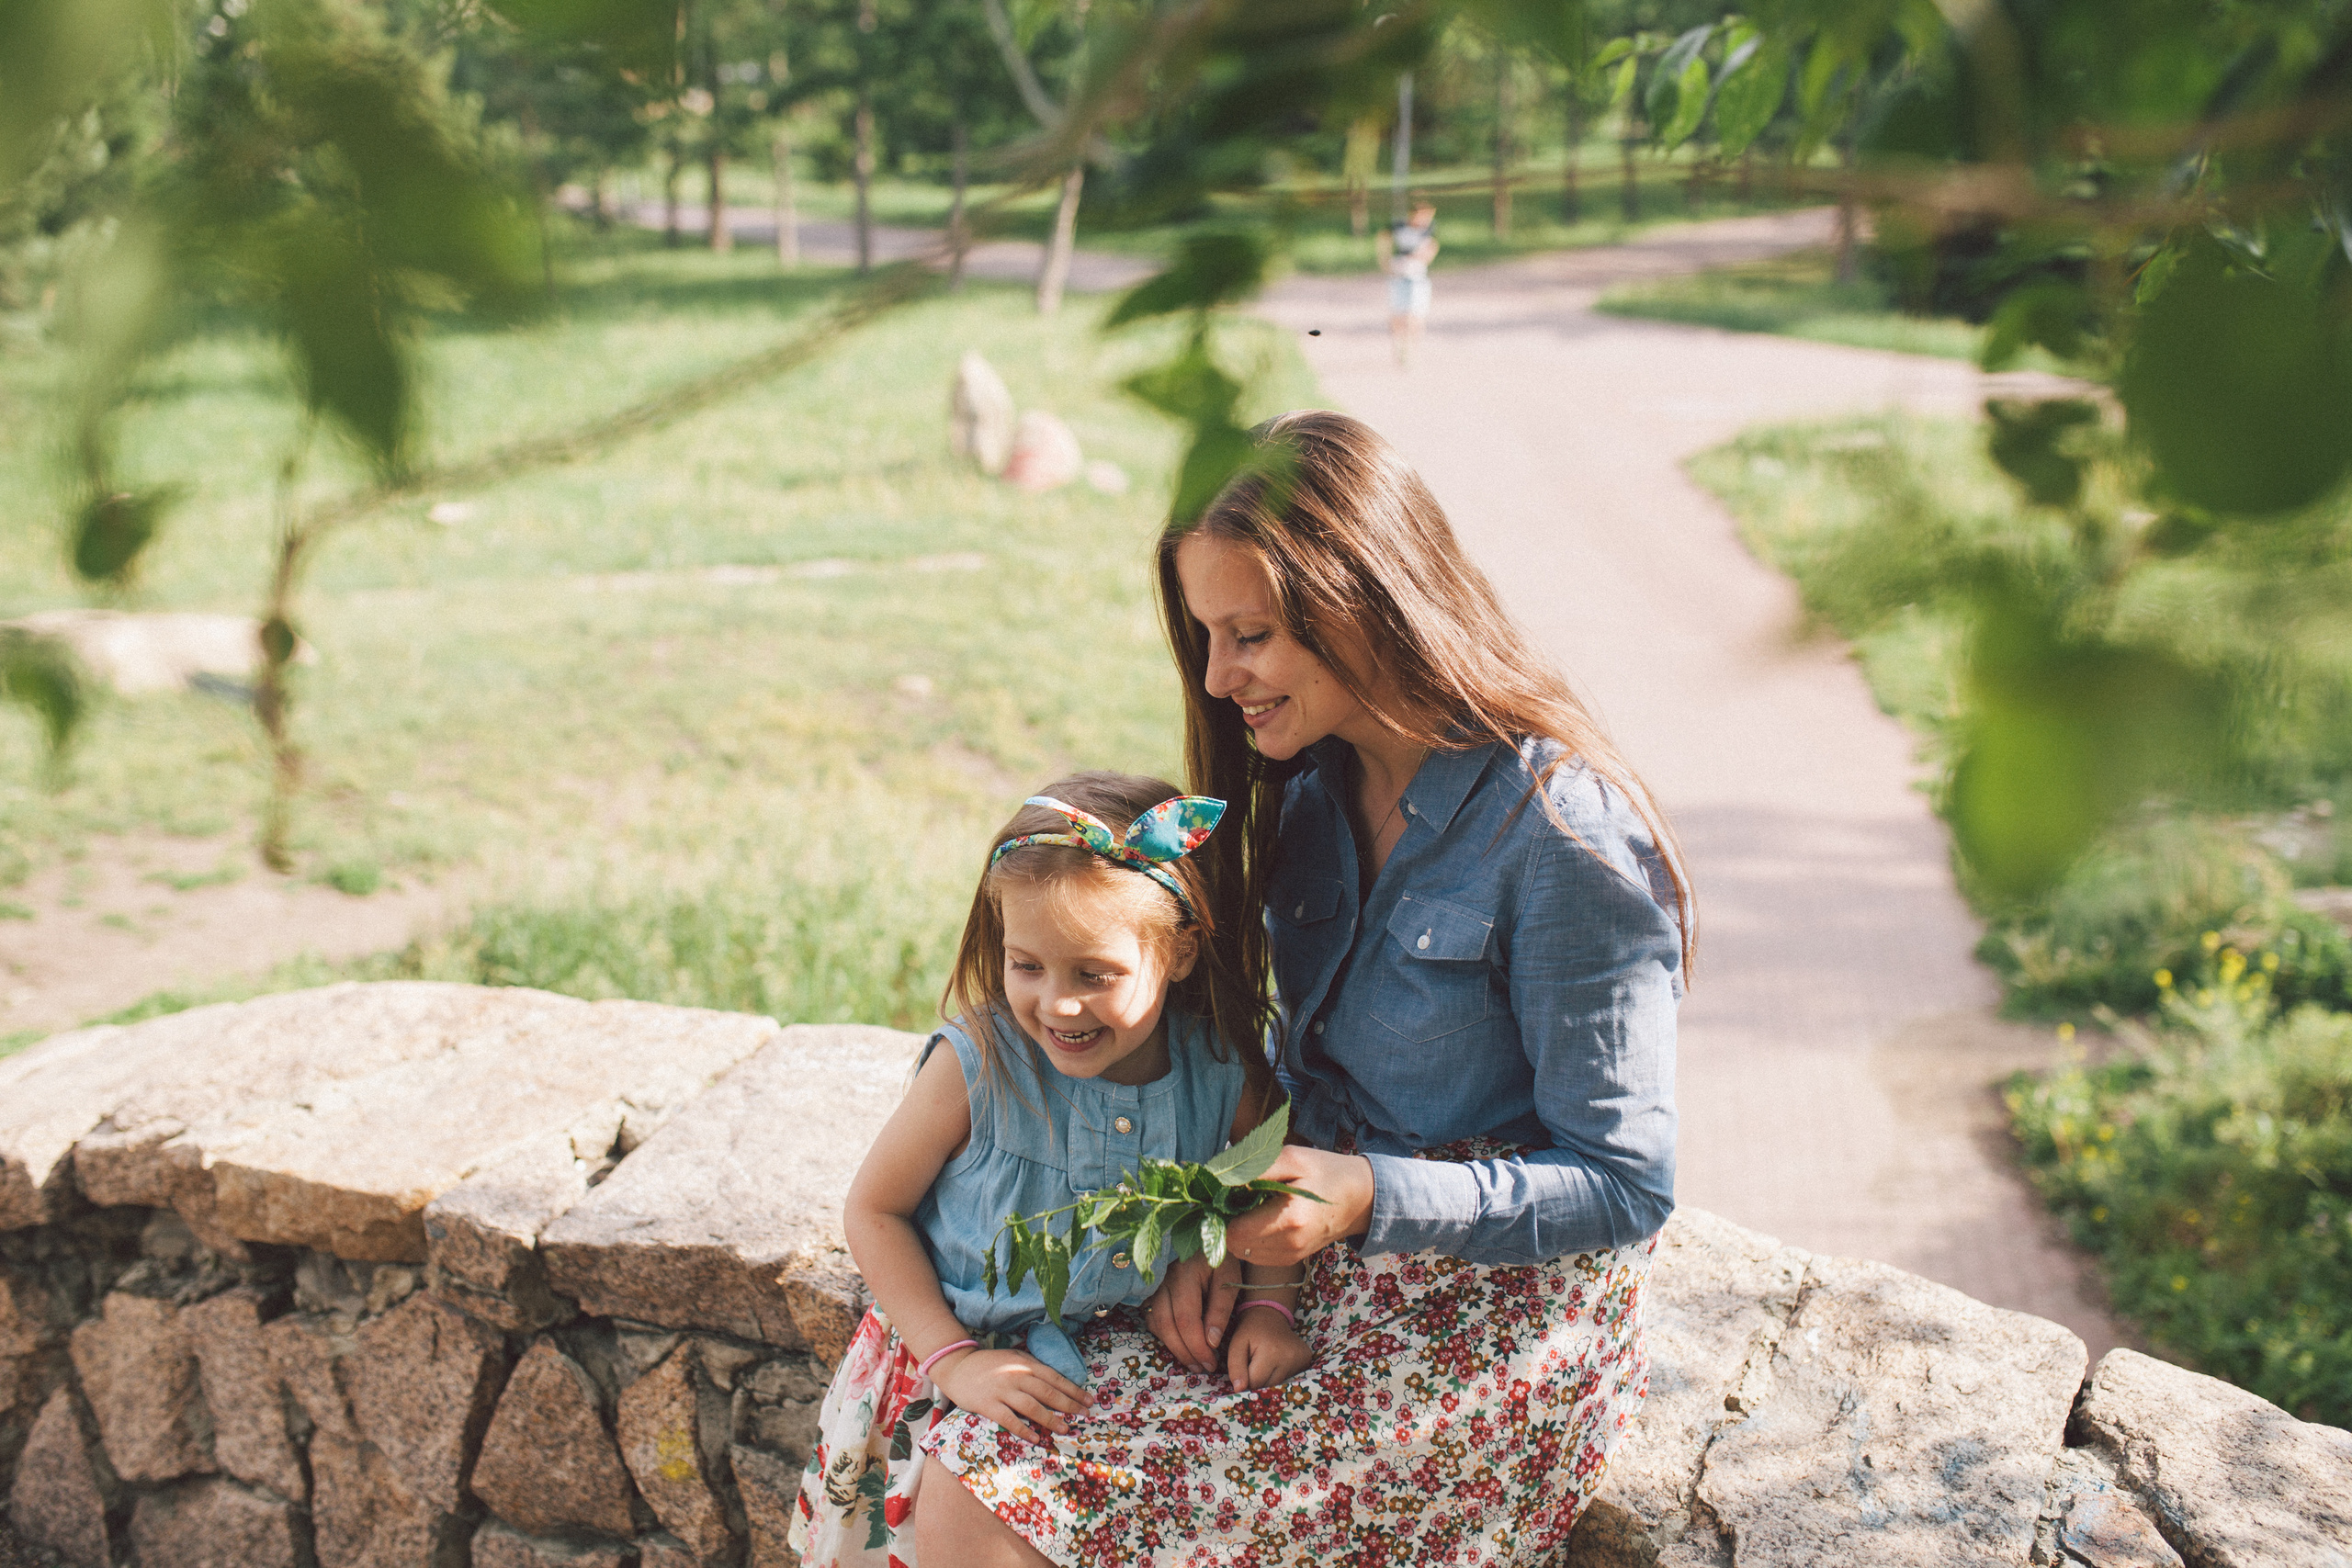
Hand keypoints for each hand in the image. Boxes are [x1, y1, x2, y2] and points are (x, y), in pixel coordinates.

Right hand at [931, 1348, 1089, 1449]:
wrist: (957, 1366)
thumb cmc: (990, 1364)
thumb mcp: (1014, 1359)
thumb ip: (1033, 1369)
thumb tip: (1057, 1384)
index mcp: (1025, 1363)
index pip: (1055, 1378)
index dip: (1073, 1390)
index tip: (1089, 1401)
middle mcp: (1016, 1375)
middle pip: (1048, 1393)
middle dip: (1069, 1405)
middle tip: (1084, 1416)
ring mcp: (1002, 1390)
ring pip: (1032, 1407)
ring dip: (1051, 1419)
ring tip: (1065, 1428)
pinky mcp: (988, 1404)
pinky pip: (1009, 1420)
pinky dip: (1024, 1429)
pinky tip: (1036, 1437)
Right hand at [1144, 1252, 1241, 1374]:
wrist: (1203, 1235)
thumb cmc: (1219, 1258)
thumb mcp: (1228, 1279)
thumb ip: (1221, 1309)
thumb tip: (1211, 1342)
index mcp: (1185, 1274)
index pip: (1186, 1319)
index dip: (1197, 1346)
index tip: (1211, 1362)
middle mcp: (1163, 1280)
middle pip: (1167, 1325)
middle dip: (1185, 1352)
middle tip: (1202, 1367)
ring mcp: (1153, 1285)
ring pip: (1156, 1324)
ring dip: (1173, 1347)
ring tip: (1193, 1361)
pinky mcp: (1150, 1290)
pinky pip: (1151, 1318)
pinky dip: (1164, 1335)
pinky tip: (1180, 1343)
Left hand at [1224, 1146, 1374, 1267]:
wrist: (1360, 1197)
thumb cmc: (1325, 1172)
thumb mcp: (1291, 1158)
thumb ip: (1255, 1170)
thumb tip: (1220, 1180)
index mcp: (1289, 1220)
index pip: (1234, 1231)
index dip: (1224, 1211)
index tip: (1230, 1191)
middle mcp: (1288, 1246)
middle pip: (1234, 1244)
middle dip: (1230, 1220)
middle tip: (1240, 1196)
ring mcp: (1290, 1256)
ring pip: (1242, 1252)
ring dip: (1240, 1230)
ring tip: (1254, 1206)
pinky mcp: (1291, 1259)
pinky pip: (1256, 1255)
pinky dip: (1252, 1238)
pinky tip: (1264, 1218)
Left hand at [1225, 1308, 1311, 1392]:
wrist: (1270, 1314)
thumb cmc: (1250, 1331)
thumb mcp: (1236, 1344)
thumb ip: (1235, 1367)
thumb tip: (1239, 1389)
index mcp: (1271, 1353)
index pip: (1255, 1383)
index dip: (1246, 1379)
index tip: (1244, 1367)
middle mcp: (1290, 1358)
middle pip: (1268, 1386)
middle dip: (1258, 1380)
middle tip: (1254, 1363)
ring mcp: (1301, 1359)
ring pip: (1278, 1384)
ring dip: (1269, 1378)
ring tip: (1265, 1362)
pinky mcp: (1306, 1360)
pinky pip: (1289, 1378)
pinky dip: (1280, 1374)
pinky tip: (1277, 1361)